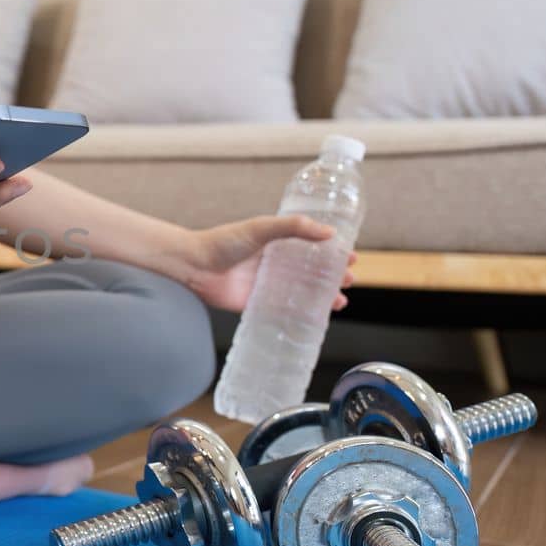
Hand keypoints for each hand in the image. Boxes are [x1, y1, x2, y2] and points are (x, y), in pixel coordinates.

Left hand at [179, 216, 355, 313]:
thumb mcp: (262, 228)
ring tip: (339, 301)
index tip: (351, 256)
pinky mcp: (258, 303)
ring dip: (322, 297)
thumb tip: (330, 233)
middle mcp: (275, 264)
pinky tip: (317, 318)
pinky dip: (302, 314)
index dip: (332, 252)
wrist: (195, 265)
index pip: (312, 247)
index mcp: (277, 243)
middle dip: (332, 277)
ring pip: (302, 292)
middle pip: (311, 271)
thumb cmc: (224, 242)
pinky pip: (285, 310)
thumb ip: (294, 228)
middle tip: (349, 280)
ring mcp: (267, 284)